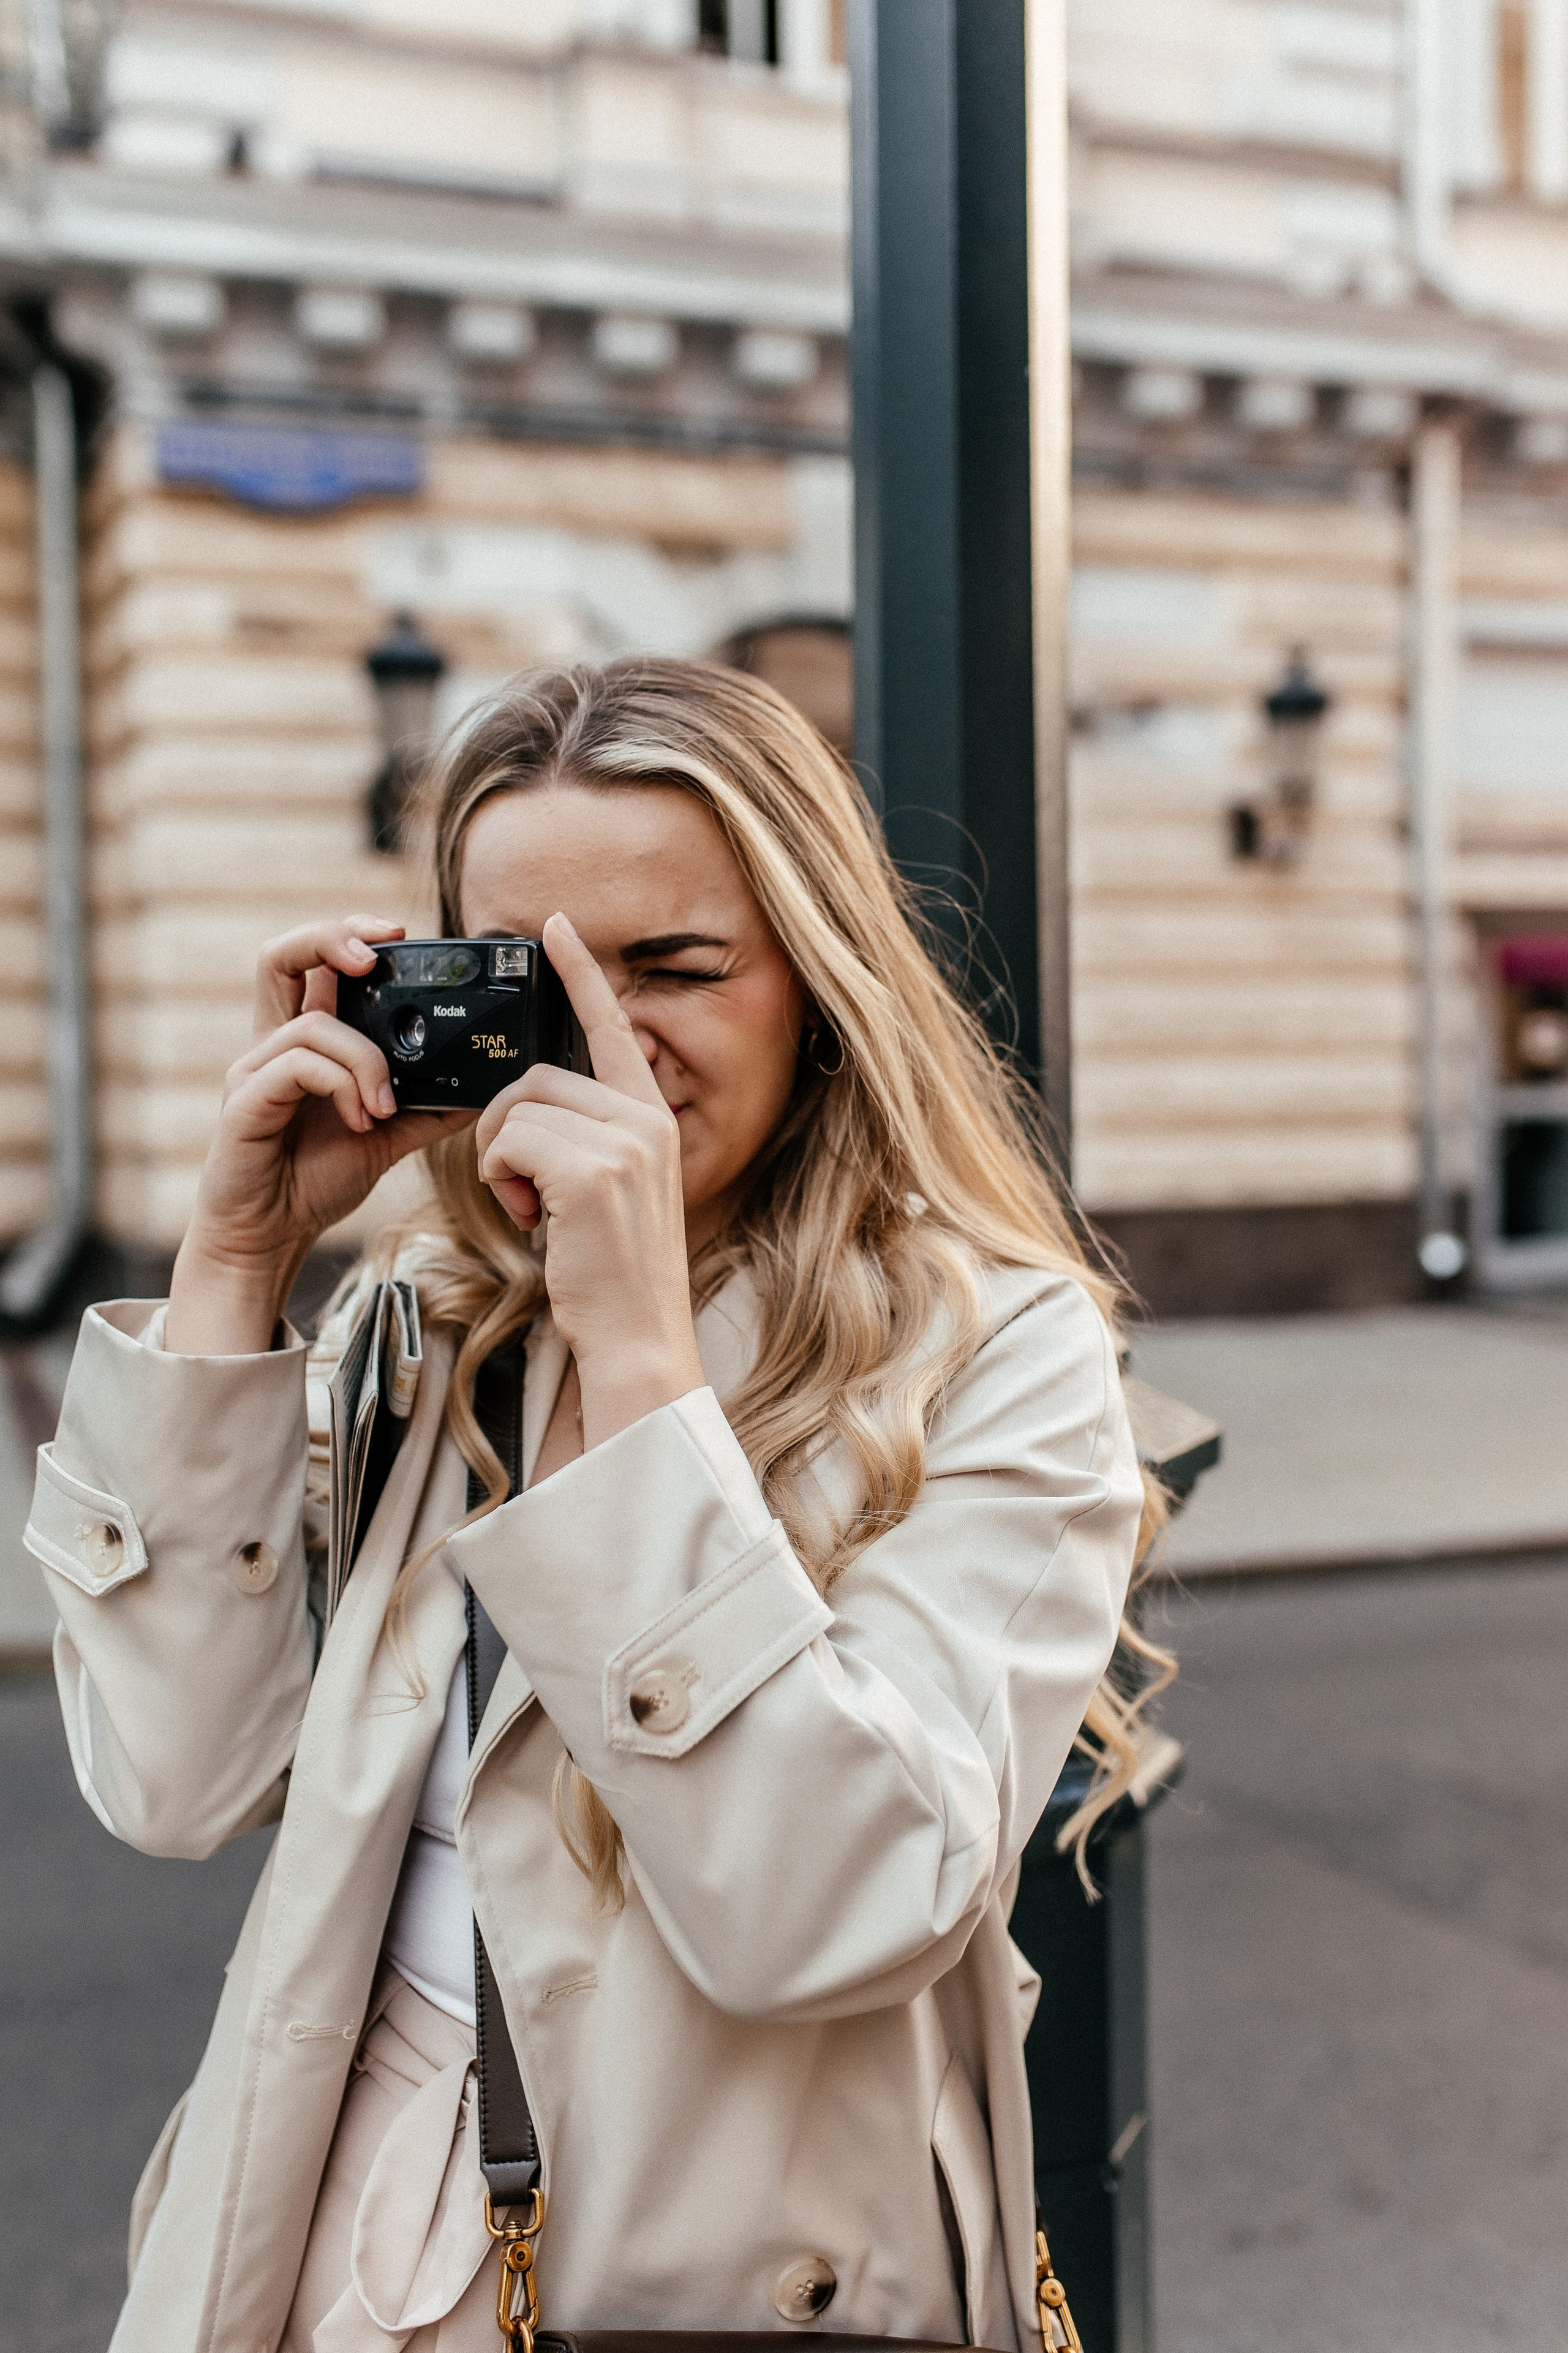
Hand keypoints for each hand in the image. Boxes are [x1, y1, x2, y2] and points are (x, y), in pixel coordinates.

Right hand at [166, 916, 472, 1354]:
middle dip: (333, 938)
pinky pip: (297, 1066)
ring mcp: (254, 1070)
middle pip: (282, 955)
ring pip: (312, 1024)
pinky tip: (363, 1122)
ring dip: (365, 1058)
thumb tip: (486, 1088)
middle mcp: (273, 1044)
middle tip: (378, 956)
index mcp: (307, 1042)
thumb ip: (428, 1108)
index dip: (350, 934)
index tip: (400, 935)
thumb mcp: (387, 1138)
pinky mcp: (244, 1101)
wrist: (270, 1237)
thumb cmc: (314, 1180)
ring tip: (386, 1106)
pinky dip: (342, 1086)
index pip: (315, 962)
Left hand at [474, 912, 705, 1445]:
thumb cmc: (611, 1277)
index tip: (554, 925)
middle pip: (535, 1079)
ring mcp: (624, 1143)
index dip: (580, 974)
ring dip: (500, 1162)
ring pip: (515, 1110)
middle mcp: (647, 1120)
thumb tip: (529, 1102)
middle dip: (505, 1131)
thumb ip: (585, 1138)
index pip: (610, 1028)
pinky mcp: (591, 1171)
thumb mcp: (609, 1193)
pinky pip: (508, 1142)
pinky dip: (500, 1181)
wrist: (636, 1343)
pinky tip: (532, 1221)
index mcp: (653, 1119)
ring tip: (535, 1213)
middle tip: (525, 1192)